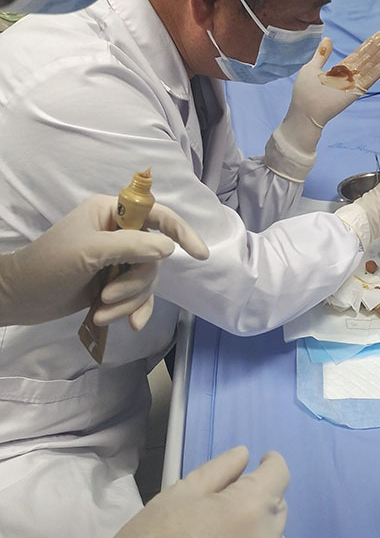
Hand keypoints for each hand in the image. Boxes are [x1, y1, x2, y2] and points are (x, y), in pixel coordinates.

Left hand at [0, 195, 208, 328]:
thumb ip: (132, 246)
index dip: (181, 232)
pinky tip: (131, 325)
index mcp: (111, 212)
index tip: (199, 254)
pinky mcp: (113, 284)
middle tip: (107, 295)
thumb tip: (169, 248)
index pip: (158, 215)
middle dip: (134, 283)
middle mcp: (118, 233)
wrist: (21, 299)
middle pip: (153, 257)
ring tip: (101, 313)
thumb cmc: (49, 265)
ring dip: (127, 301)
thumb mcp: (90, 252)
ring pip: (146, 280)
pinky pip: (139, 297)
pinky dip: (134, 310)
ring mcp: (116, 260)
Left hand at [264, 31, 379, 181]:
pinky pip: (369, 79)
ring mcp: (353, 83)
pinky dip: (379, 70)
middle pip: (368, 57)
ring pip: (371, 65)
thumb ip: (322, 55)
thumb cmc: (305, 92)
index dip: (369, 43)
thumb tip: (328, 39)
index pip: (359, 54)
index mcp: (340, 70)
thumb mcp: (311, 68)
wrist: (304, 112)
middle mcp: (350, 76)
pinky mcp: (354, 91)